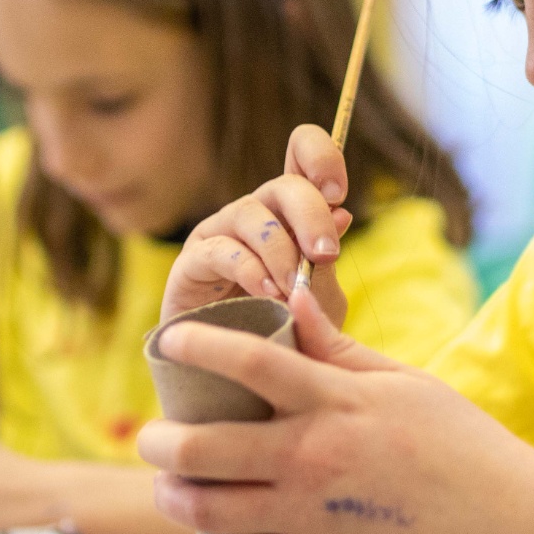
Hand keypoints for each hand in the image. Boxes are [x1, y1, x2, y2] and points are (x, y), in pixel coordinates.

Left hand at [140, 288, 533, 533]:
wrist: (504, 521)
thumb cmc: (460, 442)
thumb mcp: (403, 381)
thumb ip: (339, 348)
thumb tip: (295, 300)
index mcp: (336, 401)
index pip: (248, 362)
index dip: (198, 345)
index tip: (170, 340)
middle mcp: (314, 457)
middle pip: (206, 448)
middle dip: (160, 441)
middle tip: (150, 436)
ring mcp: (313, 515)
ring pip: (211, 512)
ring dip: (174, 499)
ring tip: (167, 486)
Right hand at [162, 124, 354, 326]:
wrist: (241, 380)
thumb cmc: (285, 329)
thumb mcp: (319, 298)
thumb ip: (325, 261)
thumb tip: (342, 214)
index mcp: (290, 212)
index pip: (301, 154)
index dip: (321, 158)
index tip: (338, 193)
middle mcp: (254, 213)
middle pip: (284, 185)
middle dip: (312, 215)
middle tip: (326, 253)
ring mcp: (219, 234)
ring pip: (250, 214)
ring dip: (280, 249)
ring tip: (294, 287)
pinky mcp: (191, 263)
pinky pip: (220, 250)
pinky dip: (248, 269)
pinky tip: (267, 293)